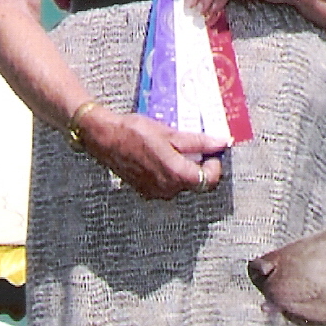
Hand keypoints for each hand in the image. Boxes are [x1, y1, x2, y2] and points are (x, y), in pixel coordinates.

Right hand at [81, 106, 229, 200]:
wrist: (104, 138)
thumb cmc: (135, 133)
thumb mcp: (171, 134)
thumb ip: (199, 142)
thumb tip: (221, 143)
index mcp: (176, 175)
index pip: (210, 180)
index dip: (215, 166)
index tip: (212, 152)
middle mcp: (167, 189)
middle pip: (196, 182)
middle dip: (200, 165)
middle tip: (195, 147)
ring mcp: (155, 192)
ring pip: (181, 183)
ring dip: (184, 168)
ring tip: (175, 149)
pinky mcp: (145, 190)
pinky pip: (167, 184)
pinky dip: (170, 172)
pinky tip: (162, 156)